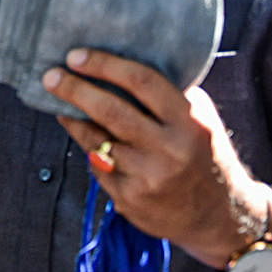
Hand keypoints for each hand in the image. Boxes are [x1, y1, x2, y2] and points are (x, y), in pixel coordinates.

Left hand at [44, 48, 263, 267]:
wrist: (220, 216)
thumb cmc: (204, 154)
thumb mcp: (200, 119)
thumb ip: (168, 94)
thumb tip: (119, 61)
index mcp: (189, 122)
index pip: (142, 82)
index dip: (105, 65)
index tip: (76, 55)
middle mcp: (170, 150)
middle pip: (111, 111)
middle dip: (75, 89)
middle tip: (50, 75)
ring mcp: (149, 178)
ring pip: (96, 140)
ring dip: (73, 119)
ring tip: (59, 102)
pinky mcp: (130, 200)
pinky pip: (98, 166)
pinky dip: (89, 148)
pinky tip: (83, 136)